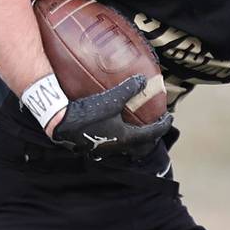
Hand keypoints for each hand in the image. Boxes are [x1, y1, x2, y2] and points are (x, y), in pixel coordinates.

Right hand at [51, 75, 171, 156]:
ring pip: (126, 146)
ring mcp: (104, 149)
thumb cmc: (88, 113)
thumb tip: (144, 80)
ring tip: (135, 126)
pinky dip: (119, 136)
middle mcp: (117, 147)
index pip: (152, 133)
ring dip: (134, 137)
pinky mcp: (92, 146)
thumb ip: (129, 89)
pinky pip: (112, 144)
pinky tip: (113, 128)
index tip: (170, 118)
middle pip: (140, 145)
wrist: (60, 122)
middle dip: (149, 136)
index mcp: (126, 138)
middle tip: (154, 125)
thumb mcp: (112, 99)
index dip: (163, 125)